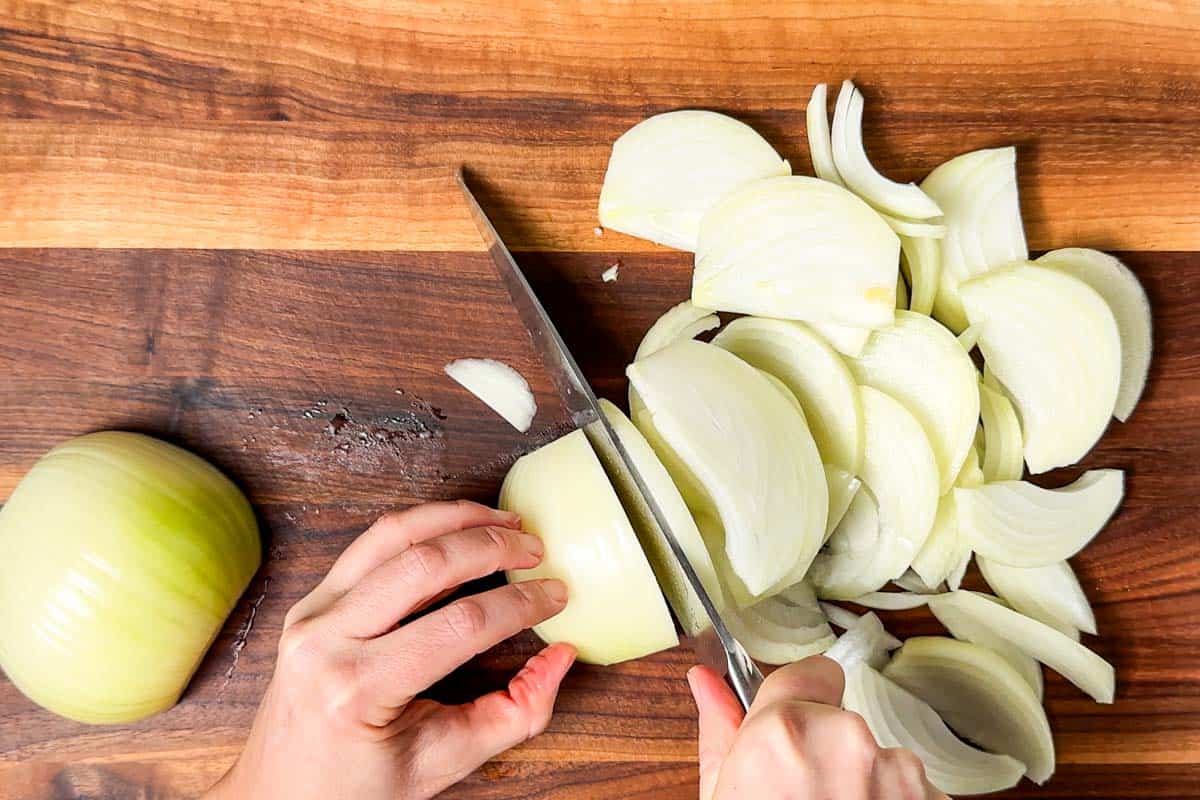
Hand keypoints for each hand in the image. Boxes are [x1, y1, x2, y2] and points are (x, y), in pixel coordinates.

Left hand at [204, 500, 574, 799]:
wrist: (275, 795)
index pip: (459, 626)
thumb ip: (512, 715)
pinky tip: (458, 529)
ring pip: (391, 536)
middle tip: (536, 549)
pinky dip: (421, 527)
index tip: (556, 596)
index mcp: (356, 690)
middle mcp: (325, 641)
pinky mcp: (311, 602)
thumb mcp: (442, 765)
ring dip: (455, 518)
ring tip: (503, 521)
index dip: (520, 606)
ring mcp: (310, 614)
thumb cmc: (355, 789)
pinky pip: (369, 546)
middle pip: (424, 565)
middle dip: (492, 547)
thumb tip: (561, 657)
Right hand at [688, 656, 946, 799]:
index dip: (800, 701)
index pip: (811, 673)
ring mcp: (900, 776)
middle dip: (827, 753)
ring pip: (880, 760)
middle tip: (802, 799)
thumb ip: (720, 731)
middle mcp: (849, 741)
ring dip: (863, 785)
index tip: (791, 732)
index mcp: (786, 730)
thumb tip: (705, 683)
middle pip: (842, 721)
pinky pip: (912, 793)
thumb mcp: (723, 797)